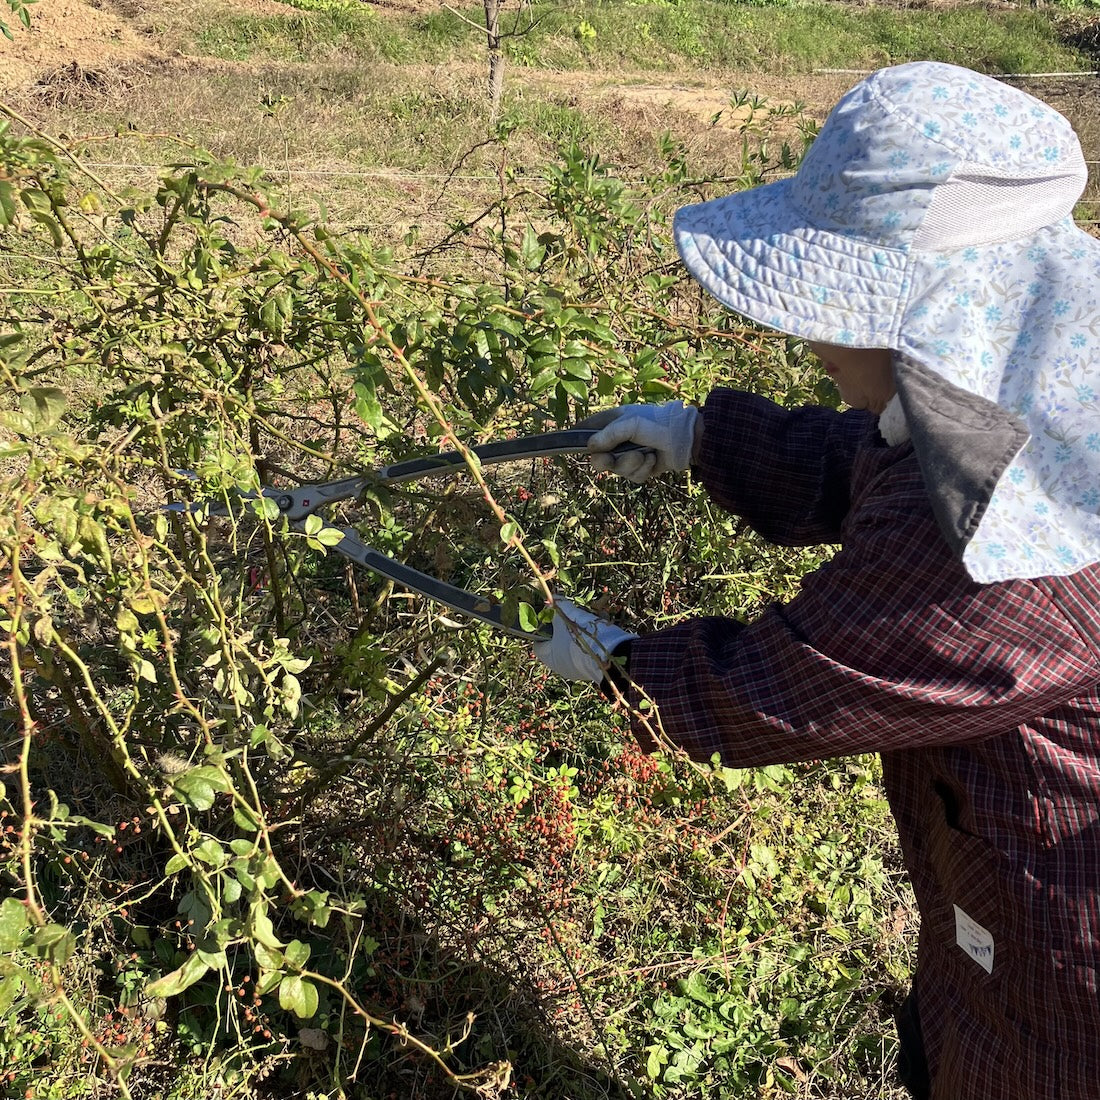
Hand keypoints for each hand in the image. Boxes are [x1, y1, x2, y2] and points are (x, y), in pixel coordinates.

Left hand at [532, 597, 637, 683]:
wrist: (612, 651)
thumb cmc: (581, 636)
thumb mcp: (565, 617)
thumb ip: (557, 607)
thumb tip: (552, 597)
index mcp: (551, 658)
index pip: (539, 642)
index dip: (542, 627)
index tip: (549, 615)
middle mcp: (564, 666)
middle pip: (558, 641)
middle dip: (564, 624)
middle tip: (569, 612)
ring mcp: (581, 667)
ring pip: (576, 642)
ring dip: (580, 627)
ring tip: (587, 614)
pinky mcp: (596, 664)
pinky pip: (590, 646)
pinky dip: (592, 634)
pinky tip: (600, 621)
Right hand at [581, 401, 699, 482]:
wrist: (687, 440)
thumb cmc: (658, 425)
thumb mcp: (631, 425)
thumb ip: (608, 435)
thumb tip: (589, 447)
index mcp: (614, 421)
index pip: (588, 428)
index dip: (577, 437)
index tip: (566, 444)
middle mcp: (619, 438)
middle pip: (598, 457)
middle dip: (606, 461)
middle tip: (610, 460)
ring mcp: (629, 454)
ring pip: (616, 470)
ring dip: (630, 465)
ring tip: (645, 456)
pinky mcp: (641, 468)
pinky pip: (632, 476)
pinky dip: (643, 470)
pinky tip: (653, 461)